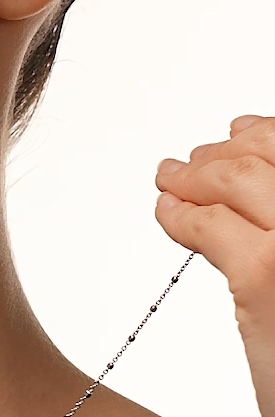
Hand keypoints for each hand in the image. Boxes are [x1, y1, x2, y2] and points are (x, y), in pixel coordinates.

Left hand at [154, 115, 274, 416]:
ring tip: (170, 177)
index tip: (240, 130)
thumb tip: (260, 206)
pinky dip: (179, 214)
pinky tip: (165, 211)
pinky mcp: (267, 275)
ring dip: (197, 174)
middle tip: (194, 156)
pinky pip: (210, 227)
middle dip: (229, 149)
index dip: (271, 131)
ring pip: (242, 178)